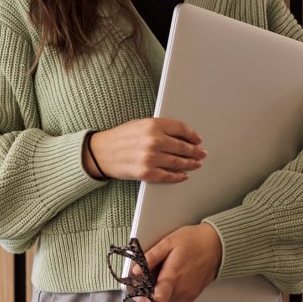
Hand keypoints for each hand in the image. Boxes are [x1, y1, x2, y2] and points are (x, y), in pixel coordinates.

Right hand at [88, 118, 206, 181]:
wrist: (101, 152)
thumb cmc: (120, 137)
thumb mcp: (140, 124)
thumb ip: (160, 128)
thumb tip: (182, 136)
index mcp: (152, 125)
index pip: (181, 128)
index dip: (192, 135)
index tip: (197, 139)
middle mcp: (153, 140)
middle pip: (183, 146)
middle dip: (195, 151)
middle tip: (201, 153)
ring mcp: (150, 158)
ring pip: (178, 162)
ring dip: (190, 164)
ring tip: (196, 164)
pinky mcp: (146, 172)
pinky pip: (168, 176)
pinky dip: (178, 176)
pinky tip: (183, 175)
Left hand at [143, 223, 222, 301]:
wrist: (217, 245)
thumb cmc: (193, 241)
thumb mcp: (169, 242)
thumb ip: (151, 256)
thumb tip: (136, 270)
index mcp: (173, 276)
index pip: (158, 300)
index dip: (143, 300)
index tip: (136, 292)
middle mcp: (182, 289)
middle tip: (140, 290)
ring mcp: (189, 294)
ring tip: (150, 292)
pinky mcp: (193, 295)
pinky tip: (163, 295)